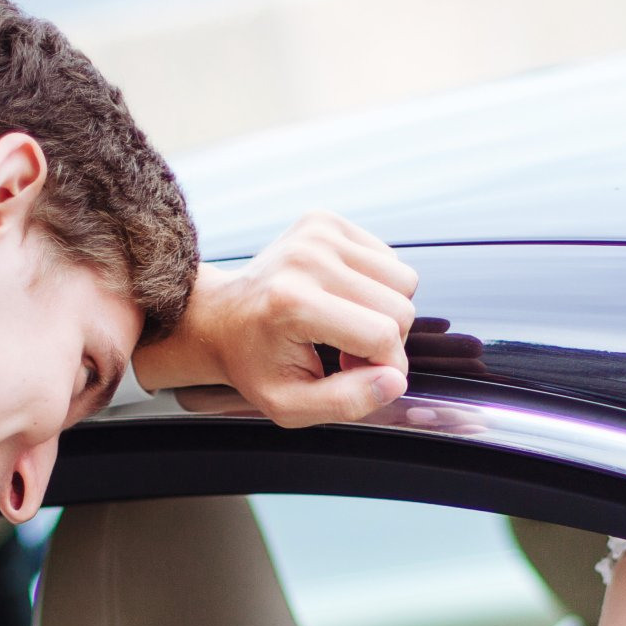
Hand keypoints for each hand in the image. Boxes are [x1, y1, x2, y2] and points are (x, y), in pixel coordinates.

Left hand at [132, 212, 416, 426]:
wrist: (221, 317)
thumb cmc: (255, 364)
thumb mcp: (289, 405)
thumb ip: (346, 402)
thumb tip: (395, 381)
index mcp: (293, 303)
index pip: (382, 336)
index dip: (386, 367)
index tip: (358, 373)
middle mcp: (307, 259)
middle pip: (401, 308)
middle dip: (387, 340)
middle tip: (348, 352)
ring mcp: (317, 233)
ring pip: (404, 280)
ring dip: (386, 311)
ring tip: (347, 325)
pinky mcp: (326, 221)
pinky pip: (389, 259)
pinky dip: (376, 285)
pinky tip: (344, 300)